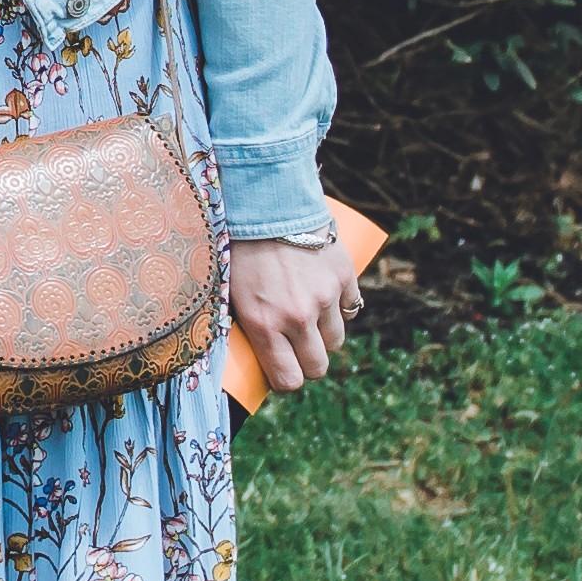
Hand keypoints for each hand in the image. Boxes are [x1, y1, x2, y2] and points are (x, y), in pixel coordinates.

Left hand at [226, 229, 360, 394]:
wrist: (266, 201)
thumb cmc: (239, 246)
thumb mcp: (230, 291)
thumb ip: (245, 322)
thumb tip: (251, 352)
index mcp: (265, 325)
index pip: (289, 380)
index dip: (286, 380)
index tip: (282, 371)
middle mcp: (298, 317)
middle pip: (318, 366)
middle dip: (308, 363)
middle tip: (296, 347)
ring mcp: (325, 297)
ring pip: (336, 340)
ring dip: (324, 335)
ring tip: (308, 318)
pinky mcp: (344, 276)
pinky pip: (351, 308)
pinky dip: (340, 308)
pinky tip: (326, 297)